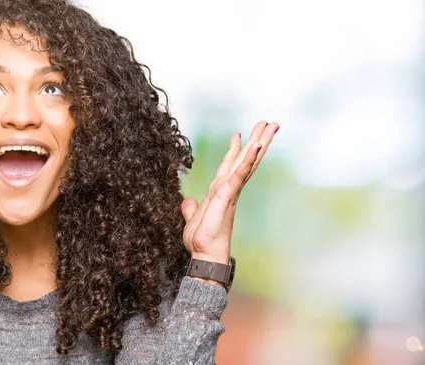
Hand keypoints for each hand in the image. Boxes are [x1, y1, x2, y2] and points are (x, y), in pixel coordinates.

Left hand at [181, 121, 278, 270]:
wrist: (204, 256)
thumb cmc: (201, 241)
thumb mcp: (192, 219)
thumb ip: (191, 208)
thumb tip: (189, 201)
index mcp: (220, 191)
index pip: (230, 166)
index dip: (234, 150)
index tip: (239, 134)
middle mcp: (228, 189)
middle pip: (245, 159)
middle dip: (256, 140)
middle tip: (268, 123)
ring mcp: (230, 192)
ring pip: (247, 162)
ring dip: (259, 143)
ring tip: (270, 126)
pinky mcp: (228, 196)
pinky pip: (238, 175)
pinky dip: (247, 160)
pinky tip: (255, 147)